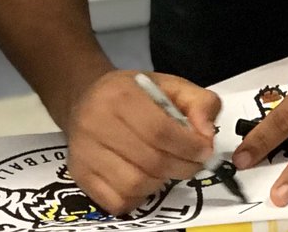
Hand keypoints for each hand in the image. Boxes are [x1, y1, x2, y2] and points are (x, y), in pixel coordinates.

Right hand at [65, 69, 221, 214]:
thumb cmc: (131, 93)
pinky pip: (116, 201)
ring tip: (164, 168)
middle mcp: (96, 123)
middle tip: (192, 163)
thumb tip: (207, 134)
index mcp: (120, 95)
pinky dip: (138, 197)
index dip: (189, 146)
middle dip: (182, 167)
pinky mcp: (80, 174)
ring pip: (134, 185)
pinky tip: (143, 179)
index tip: (204, 150)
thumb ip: (198, 102)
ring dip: (160, 182)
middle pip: (150, 161)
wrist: (84, 98)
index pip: (160, 130)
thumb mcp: (168, 85)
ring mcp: (85, 152)